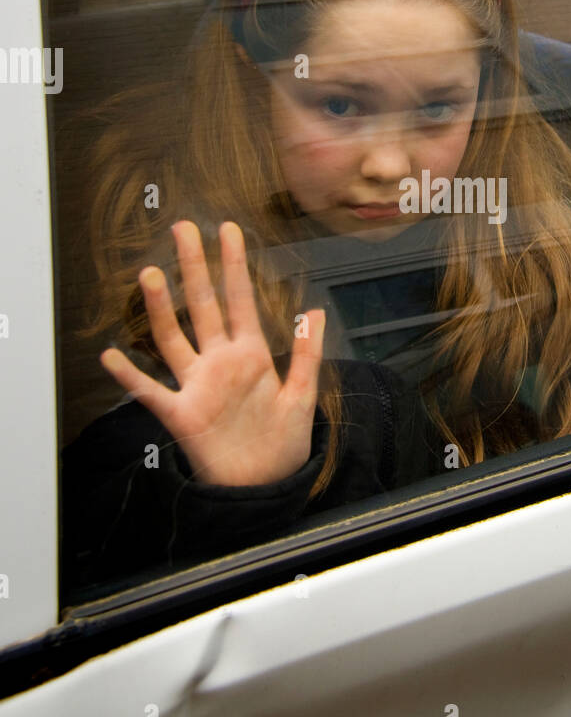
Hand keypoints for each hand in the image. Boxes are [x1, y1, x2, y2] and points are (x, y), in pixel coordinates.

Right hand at [100, 220, 323, 486]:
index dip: (234, 266)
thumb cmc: (282, 443)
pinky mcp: (182, 415)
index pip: (240, 300)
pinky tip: (110, 356)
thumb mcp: (301, 396)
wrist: (265, 486)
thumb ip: (306, 354)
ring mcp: (198, 386)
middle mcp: (220, 363)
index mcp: (251, 355)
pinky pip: (151, 392)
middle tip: (183, 230)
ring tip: (151, 274)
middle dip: (195, 268)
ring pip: (174, 338)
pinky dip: (130, 376)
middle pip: (203, 306)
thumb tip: (315, 311)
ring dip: (162, 308)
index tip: (227, 231)